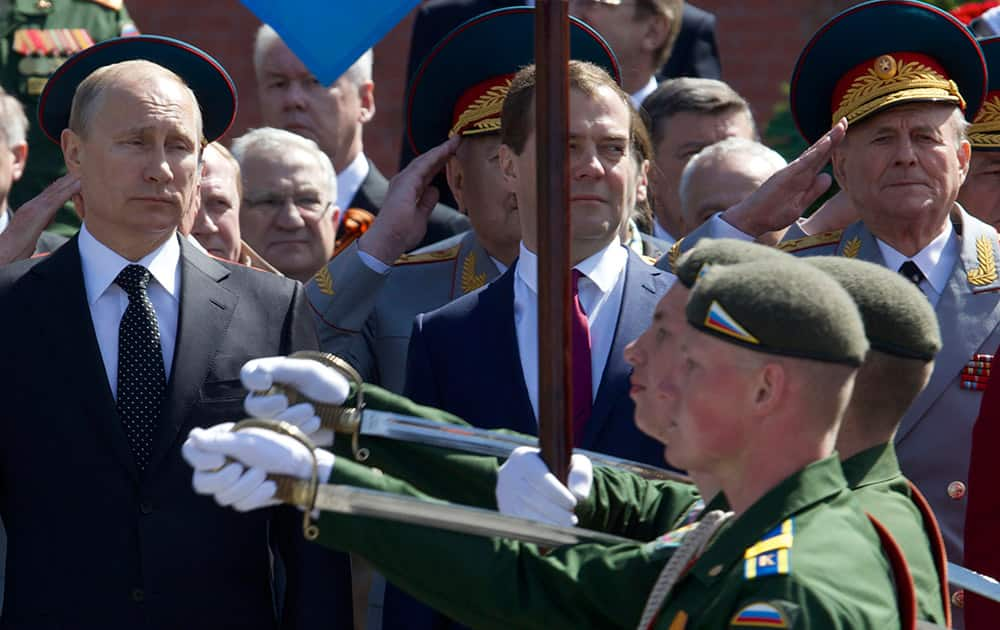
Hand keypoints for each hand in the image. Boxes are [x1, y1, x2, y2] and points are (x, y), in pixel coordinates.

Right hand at [0, 173, 80, 263]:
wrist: (5, 251)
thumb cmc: (17, 247)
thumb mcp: (32, 232)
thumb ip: (41, 222)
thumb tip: (48, 218)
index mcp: (31, 209)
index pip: (49, 194)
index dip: (62, 185)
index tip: (74, 177)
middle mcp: (33, 205)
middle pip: (54, 188)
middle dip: (69, 179)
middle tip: (83, 170)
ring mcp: (34, 207)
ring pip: (56, 190)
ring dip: (71, 181)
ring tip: (84, 173)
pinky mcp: (38, 213)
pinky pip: (57, 199)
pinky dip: (69, 190)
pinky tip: (80, 184)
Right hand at [182, 423, 334, 511]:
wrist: (305, 467)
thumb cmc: (279, 447)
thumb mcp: (249, 441)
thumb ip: (219, 442)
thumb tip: (193, 435)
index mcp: (221, 444)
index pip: (191, 452)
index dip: (200, 460)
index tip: (220, 459)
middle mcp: (222, 464)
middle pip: (201, 483)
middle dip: (223, 479)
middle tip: (241, 469)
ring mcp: (233, 483)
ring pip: (222, 497)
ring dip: (245, 486)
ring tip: (264, 474)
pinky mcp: (246, 498)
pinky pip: (240, 506)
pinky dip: (256, 496)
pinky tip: (270, 486)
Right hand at [241, 356, 350, 445]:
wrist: (347, 409)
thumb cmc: (327, 384)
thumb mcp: (308, 371)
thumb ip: (282, 369)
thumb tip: (258, 378)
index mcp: (270, 377)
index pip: (249, 374)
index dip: (254, 379)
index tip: (267, 382)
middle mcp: (267, 398)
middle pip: (254, 406)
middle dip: (273, 407)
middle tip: (295, 404)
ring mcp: (274, 418)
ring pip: (267, 424)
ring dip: (291, 419)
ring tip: (312, 413)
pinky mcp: (284, 437)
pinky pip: (282, 439)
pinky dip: (299, 431)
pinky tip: (315, 423)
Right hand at [358, 135, 460, 263]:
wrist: (388, 241)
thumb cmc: (401, 234)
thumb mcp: (421, 217)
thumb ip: (427, 202)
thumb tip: (434, 190)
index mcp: (408, 190)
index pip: (428, 173)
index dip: (440, 162)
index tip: (454, 154)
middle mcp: (404, 182)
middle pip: (427, 163)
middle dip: (442, 153)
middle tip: (457, 142)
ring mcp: (403, 180)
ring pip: (425, 160)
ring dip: (441, 150)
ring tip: (456, 141)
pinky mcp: (406, 181)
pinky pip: (424, 164)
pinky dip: (436, 155)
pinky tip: (447, 148)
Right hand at [495, 446, 592, 526]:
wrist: (544, 482)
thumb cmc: (562, 471)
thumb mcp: (575, 465)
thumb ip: (580, 475)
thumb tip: (579, 494)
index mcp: (523, 457)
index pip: (537, 476)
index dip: (555, 492)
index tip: (573, 503)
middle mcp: (508, 473)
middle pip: (530, 495)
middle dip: (553, 511)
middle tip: (572, 520)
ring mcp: (503, 494)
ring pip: (523, 512)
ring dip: (546, 523)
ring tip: (566, 527)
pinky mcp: (504, 511)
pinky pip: (519, 524)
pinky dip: (538, 531)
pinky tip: (554, 533)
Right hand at [721, 118, 846, 236]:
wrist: (752, 219)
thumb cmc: (773, 214)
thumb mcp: (800, 205)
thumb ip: (814, 191)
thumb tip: (827, 176)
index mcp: (803, 178)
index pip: (821, 158)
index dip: (834, 146)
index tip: (845, 132)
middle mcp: (798, 172)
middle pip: (819, 151)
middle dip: (833, 136)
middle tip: (846, 120)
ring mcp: (791, 172)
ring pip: (813, 153)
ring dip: (827, 140)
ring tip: (840, 126)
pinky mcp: (785, 176)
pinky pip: (803, 163)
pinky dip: (815, 152)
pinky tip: (826, 143)